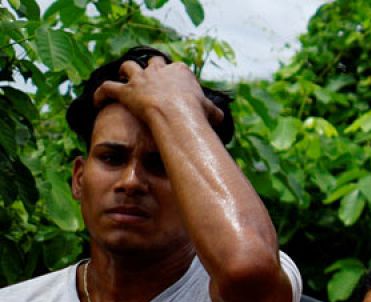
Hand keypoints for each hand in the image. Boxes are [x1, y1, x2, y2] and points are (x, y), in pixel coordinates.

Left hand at [93, 55, 220, 129]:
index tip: (177, 88)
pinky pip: (107, 88)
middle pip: (153, 62)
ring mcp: (141, 79)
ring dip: (126, 72)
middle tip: (151, 81)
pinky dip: (101, 94)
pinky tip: (97, 101)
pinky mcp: (126, 92)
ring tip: (125, 79)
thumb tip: (220, 118)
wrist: (177, 116)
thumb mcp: (213, 112)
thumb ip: (214, 111)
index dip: (175, 77)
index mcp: (180, 71)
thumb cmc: (198, 114)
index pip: (176, 69)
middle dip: (151, 69)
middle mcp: (158, 70)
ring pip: (128, 67)